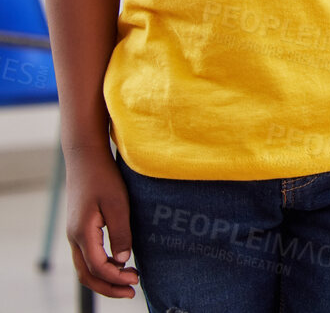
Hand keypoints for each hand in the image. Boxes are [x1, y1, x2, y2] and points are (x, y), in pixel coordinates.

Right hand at [63, 147, 137, 298]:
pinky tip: (119, 263)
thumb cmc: (104, 178)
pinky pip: (86, 256)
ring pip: (84, 268)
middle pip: (86, 275)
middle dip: (108, 287)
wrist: (86, 158)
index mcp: (82, 233)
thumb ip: (121, 233)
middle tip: (132, 292)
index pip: (97, 267)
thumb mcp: (118, 204)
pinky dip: (100, 267)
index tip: (136, 280)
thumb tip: (123, 261)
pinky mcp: (79, 228)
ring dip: (104, 278)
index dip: (116, 278)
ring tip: (129, 279)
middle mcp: (74, 237)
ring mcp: (74, 234)